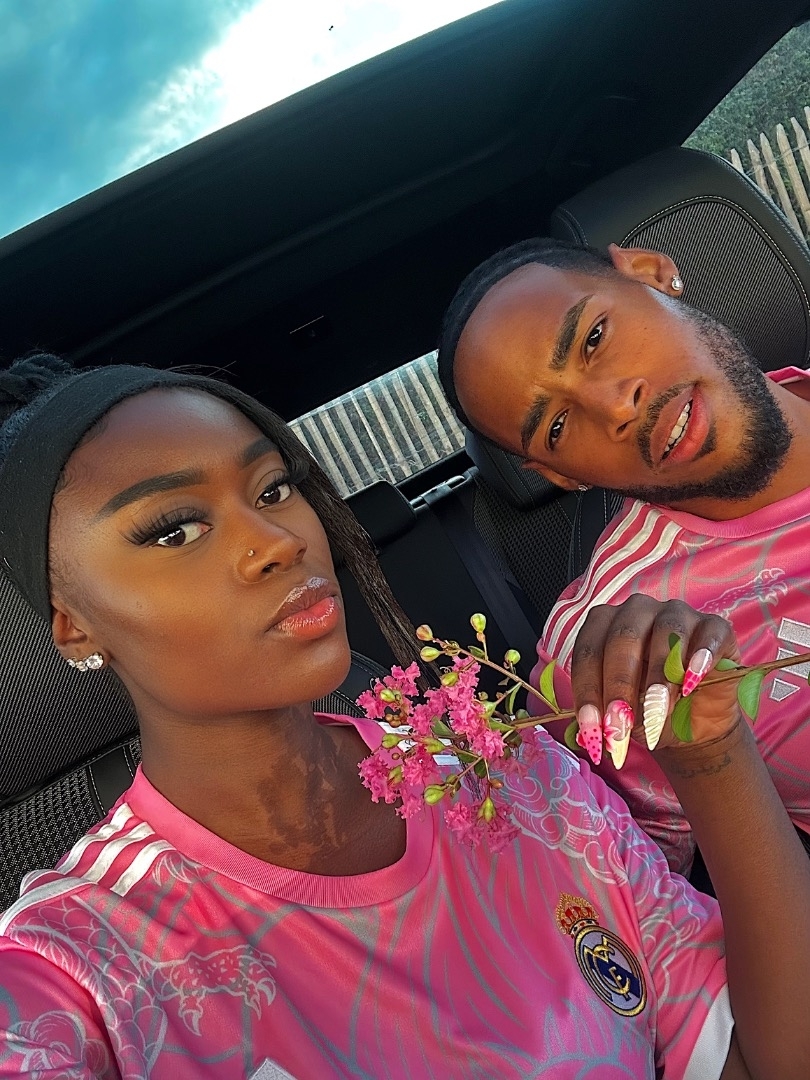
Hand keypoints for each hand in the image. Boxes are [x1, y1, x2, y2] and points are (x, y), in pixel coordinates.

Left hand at [570, 595, 741, 767]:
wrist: (693, 723)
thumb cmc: (646, 711)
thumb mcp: (621, 716)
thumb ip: (607, 716)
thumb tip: (597, 733)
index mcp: (604, 625)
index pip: (589, 650)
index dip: (587, 690)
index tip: (591, 728)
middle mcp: (638, 611)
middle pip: (623, 638)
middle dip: (619, 685)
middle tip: (622, 724)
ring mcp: (678, 614)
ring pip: (666, 632)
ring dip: (659, 674)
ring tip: (658, 711)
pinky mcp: (715, 627)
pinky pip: (709, 635)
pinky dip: (701, 657)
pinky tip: (692, 683)